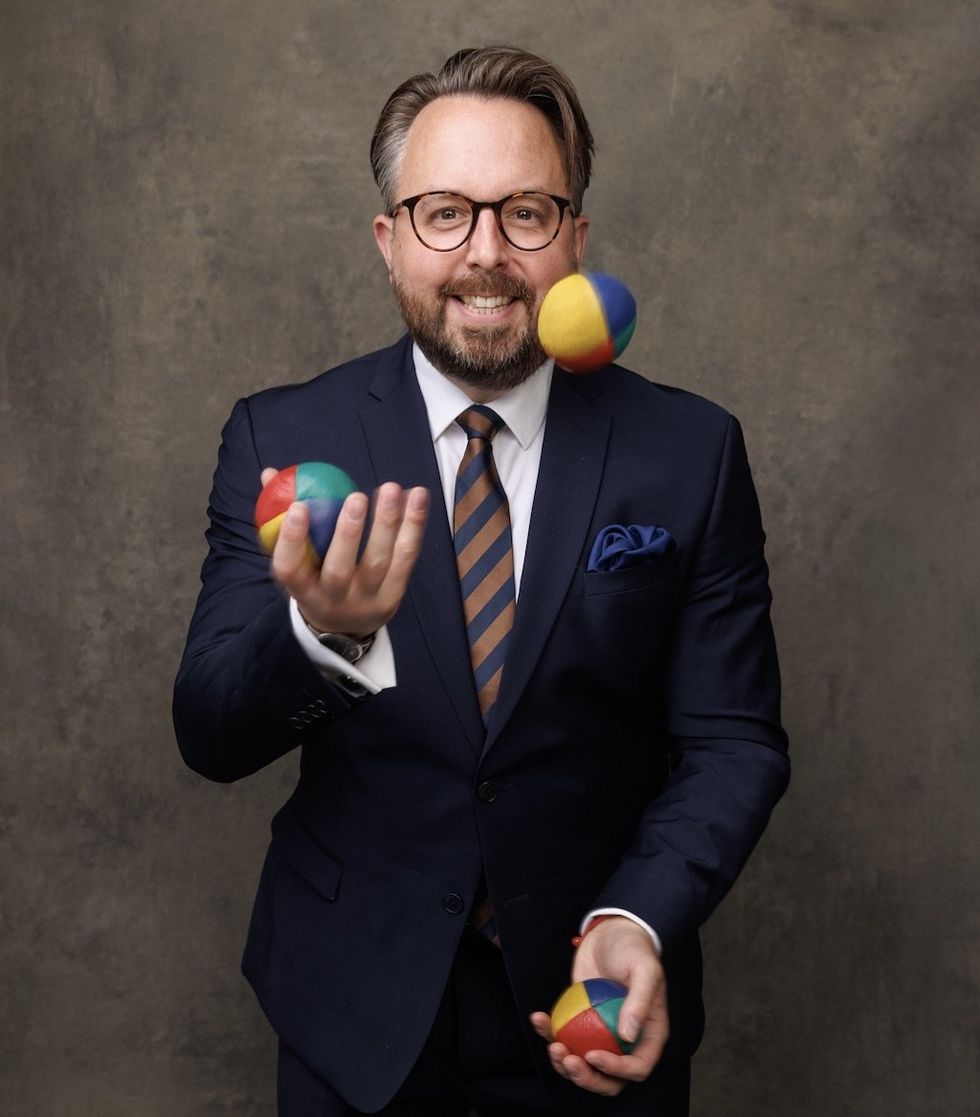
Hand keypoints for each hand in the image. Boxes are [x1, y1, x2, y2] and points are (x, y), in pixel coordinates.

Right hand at [261, 468, 428, 637]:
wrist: (344, 628)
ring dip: (387, 523)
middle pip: (339, 569)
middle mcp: (332, 599)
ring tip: (391, 489)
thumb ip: (281, 518)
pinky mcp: (393, 595)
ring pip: (378, 562)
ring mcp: (366, 600)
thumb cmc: (314, 578)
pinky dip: (413, 525)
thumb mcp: (294, 558)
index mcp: (301, 589)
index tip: (299, 505)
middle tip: (356, 496)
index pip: (290, 568)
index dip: (292, 539)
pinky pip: (406, 558)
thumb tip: (270, 475)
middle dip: (348, 533)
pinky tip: (416, 497)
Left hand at [530, 916, 668, 1096]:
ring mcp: (602, 1034)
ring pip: (584, 1065)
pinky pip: (564, 1036)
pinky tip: (538, 1018)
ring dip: (565, 1064)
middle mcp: (626, 1042)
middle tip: (568, 1059)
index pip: (637, 1067)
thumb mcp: (644, 969)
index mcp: (648, 1035)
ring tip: (553, 1046)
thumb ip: (640, 1001)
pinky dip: (549, 1033)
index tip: (592, 1054)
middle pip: (610, 1079)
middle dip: (586, 1078)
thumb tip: (628, 1036)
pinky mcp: (580, 1022)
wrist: (611, 932)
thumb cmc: (634, 949)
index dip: (616, 1070)